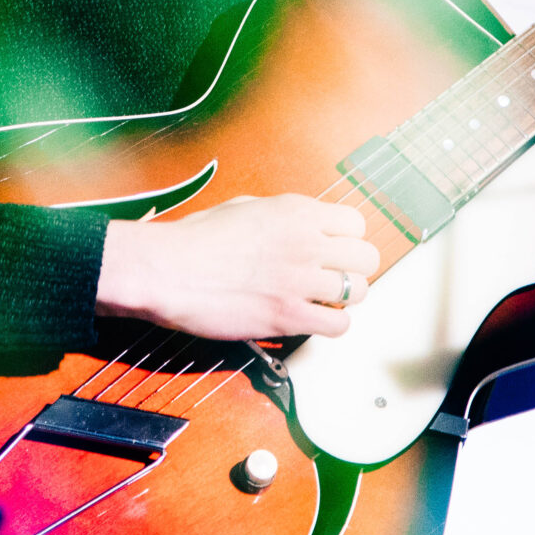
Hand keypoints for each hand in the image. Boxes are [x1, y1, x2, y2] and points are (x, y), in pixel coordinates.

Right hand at [95, 194, 380, 341]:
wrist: (166, 270)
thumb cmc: (194, 240)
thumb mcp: (245, 208)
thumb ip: (283, 217)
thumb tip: (301, 227)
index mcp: (297, 212)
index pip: (356, 224)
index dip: (346, 240)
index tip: (333, 251)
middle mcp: (306, 243)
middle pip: (367, 258)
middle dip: (353, 269)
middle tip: (332, 278)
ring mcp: (300, 281)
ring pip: (359, 293)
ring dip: (342, 299)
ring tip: (320, 301)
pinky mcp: (289, 316)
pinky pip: (339, 325)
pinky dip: (330, 326)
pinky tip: (311, 320)